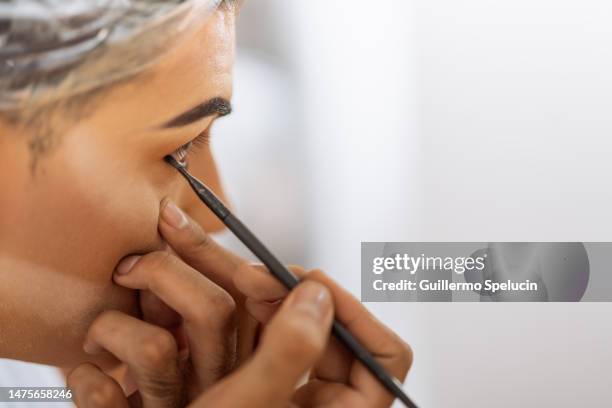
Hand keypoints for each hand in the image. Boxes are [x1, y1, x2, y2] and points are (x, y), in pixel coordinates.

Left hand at [67, 198, 261, 406]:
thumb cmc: (159, 365)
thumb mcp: (186, 320)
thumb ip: (196, 279)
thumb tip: (169, 213)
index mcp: (242, 345)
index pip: (248, 288)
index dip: (210, 249)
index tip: (165, 215)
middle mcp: (223, 377)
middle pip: (215, 310)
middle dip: (161, 272)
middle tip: (126, 269)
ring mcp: (187, 403)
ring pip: (155, 350)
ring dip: (112, 327)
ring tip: (98, 336)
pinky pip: (109, 398)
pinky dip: (87, 379)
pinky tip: (87, 374)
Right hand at [232, 265, 413, 406]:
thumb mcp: (244, 405)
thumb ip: (289, 351)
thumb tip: (318, 296)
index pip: (385, 357)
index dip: (358, 313)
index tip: (313, 285)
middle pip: (347, 337)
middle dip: (307, 298)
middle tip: (262, 278)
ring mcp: (309, 401)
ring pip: (318, 335)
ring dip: (287, 302)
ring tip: (249, 285)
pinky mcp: (282, 392)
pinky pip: (291, 343)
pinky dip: (273, 318)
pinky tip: (246, 305)